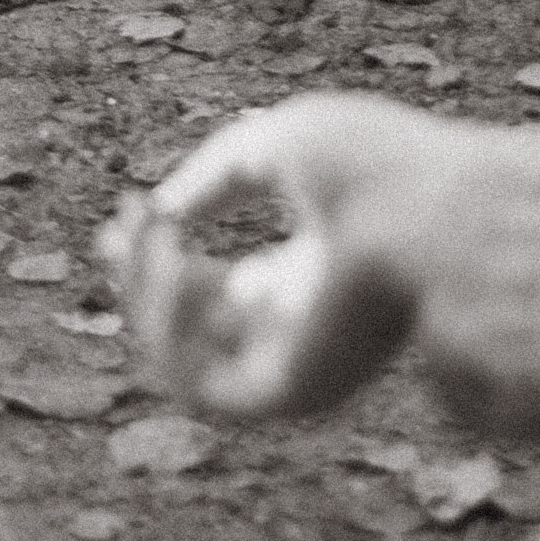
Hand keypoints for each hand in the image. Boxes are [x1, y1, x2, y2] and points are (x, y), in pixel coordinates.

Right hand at [103, 94, 458, 421]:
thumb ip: (215, 174)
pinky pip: (198, 387)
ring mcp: (298, 367)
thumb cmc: (373, 168)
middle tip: (113, 234)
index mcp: (321, 275)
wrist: (426, 210)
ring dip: (147, 300)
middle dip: (144, 285)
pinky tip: (175, 264)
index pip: (232, 292)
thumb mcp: (278, 145)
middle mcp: (307, 331)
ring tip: (152, 238)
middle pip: (203, 334)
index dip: (172, 257)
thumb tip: (163, 212)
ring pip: (187, 364)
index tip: (134, 209)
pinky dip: (168, 330)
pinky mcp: (288, 395)